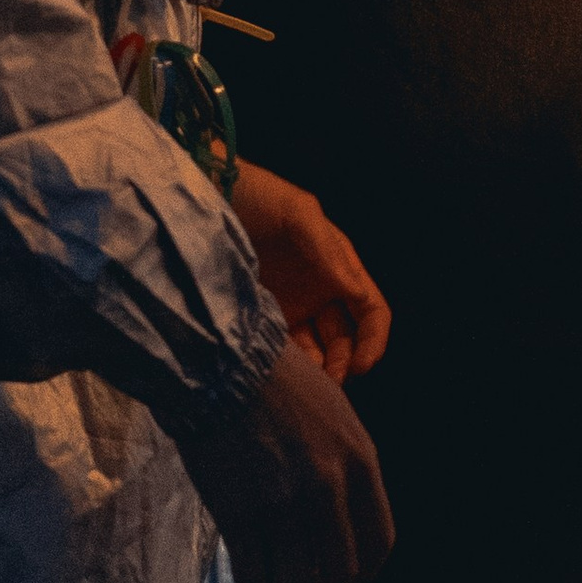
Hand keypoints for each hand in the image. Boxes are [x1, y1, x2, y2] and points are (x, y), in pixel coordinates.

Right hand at [181, 345, 394, 582]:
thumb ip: (346, 464)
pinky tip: (248, 573)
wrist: (222, 360)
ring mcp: (283, 500)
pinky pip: (253, 573)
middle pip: (341, 572)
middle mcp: (328, 484)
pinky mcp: (240, 510)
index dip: (364, 573)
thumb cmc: (278, 381)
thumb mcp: (335, 413)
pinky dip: (252, 582)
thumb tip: (346, 517)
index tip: (346, 581)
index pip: (380, 542)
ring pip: (297, 582)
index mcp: (359, 459)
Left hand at [227, 162, 390, 382]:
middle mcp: (321, 290)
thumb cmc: (258, 197)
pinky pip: (287, 349)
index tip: (361, 365)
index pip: (371, 309)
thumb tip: (356, 292)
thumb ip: (327, 251)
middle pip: (347, 337)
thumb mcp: (299, 213)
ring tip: (308, 385)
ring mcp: (293, 305)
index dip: (374, 339)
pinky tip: (286, 375)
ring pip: (319, 349)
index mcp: (339, 266)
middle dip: (346, 362)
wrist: (208, 201)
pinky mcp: (264, 317)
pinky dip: (293, 366)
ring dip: (321, 370)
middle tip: (330, 383)